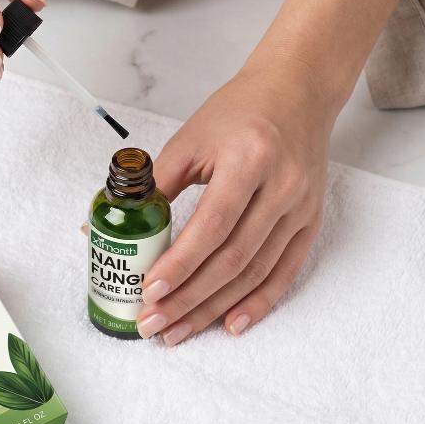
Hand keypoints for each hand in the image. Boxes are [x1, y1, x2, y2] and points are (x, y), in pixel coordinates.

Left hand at [136, 64, 331, 344]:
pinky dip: (259, 302)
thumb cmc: (239, 111)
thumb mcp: (191, 138)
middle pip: (232, 258)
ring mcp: (301, 207)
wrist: (297, 91)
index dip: (179, 263)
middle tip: (154, 324)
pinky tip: (231, 324)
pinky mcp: (310, 221)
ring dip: (214, 308)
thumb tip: (114, 222)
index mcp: (249, 159)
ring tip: (179, 331)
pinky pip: (285, 272)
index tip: (149, 291)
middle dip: (188, 298)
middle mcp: (282, 186)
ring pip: (255, 272)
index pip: (211, 225)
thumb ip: (156, 184)